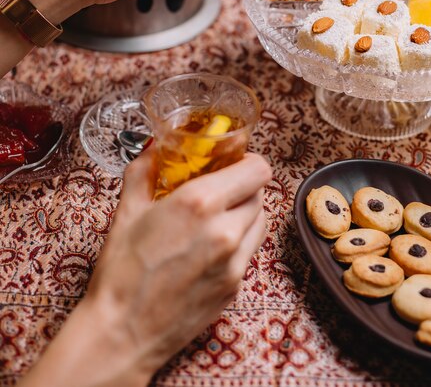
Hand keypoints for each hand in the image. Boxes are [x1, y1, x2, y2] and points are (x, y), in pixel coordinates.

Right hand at [20, 150, 271, 386]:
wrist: (123, 333)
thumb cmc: (122, 272)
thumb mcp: (127, 211)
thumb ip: (144, 171)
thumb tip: (155, 147)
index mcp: (199, 204)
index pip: (257, 170)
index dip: (249, 161)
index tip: (235, 161)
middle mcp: (226, 231)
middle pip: (260, 194)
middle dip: (243, 186)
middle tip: (221, 188)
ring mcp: (235, 262)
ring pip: (260, 222)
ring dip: (245, 213)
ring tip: (219, 216)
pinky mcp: (236, 286)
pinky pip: (250, 251)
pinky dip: (240, 241)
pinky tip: (213, 246)